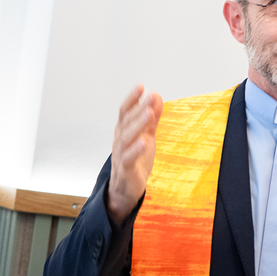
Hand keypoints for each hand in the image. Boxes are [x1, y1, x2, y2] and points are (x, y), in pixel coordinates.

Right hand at [108, 85, 162, 224]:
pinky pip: (129, 159)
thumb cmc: (135, 160)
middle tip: (149, 97)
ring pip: (127, 138)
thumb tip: (156, 97)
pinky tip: (143, 142)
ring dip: (138, 124)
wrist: (125, 188)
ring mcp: (121, 155)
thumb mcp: (145, 136)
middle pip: (126, 122)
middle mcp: (120, 141)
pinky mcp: (126, 170)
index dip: (132, 99)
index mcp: (123, 131)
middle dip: (137, 108)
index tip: (141, 87)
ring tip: (148, 112)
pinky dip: (135, 150)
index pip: (125, 112)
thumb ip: (151, 119)